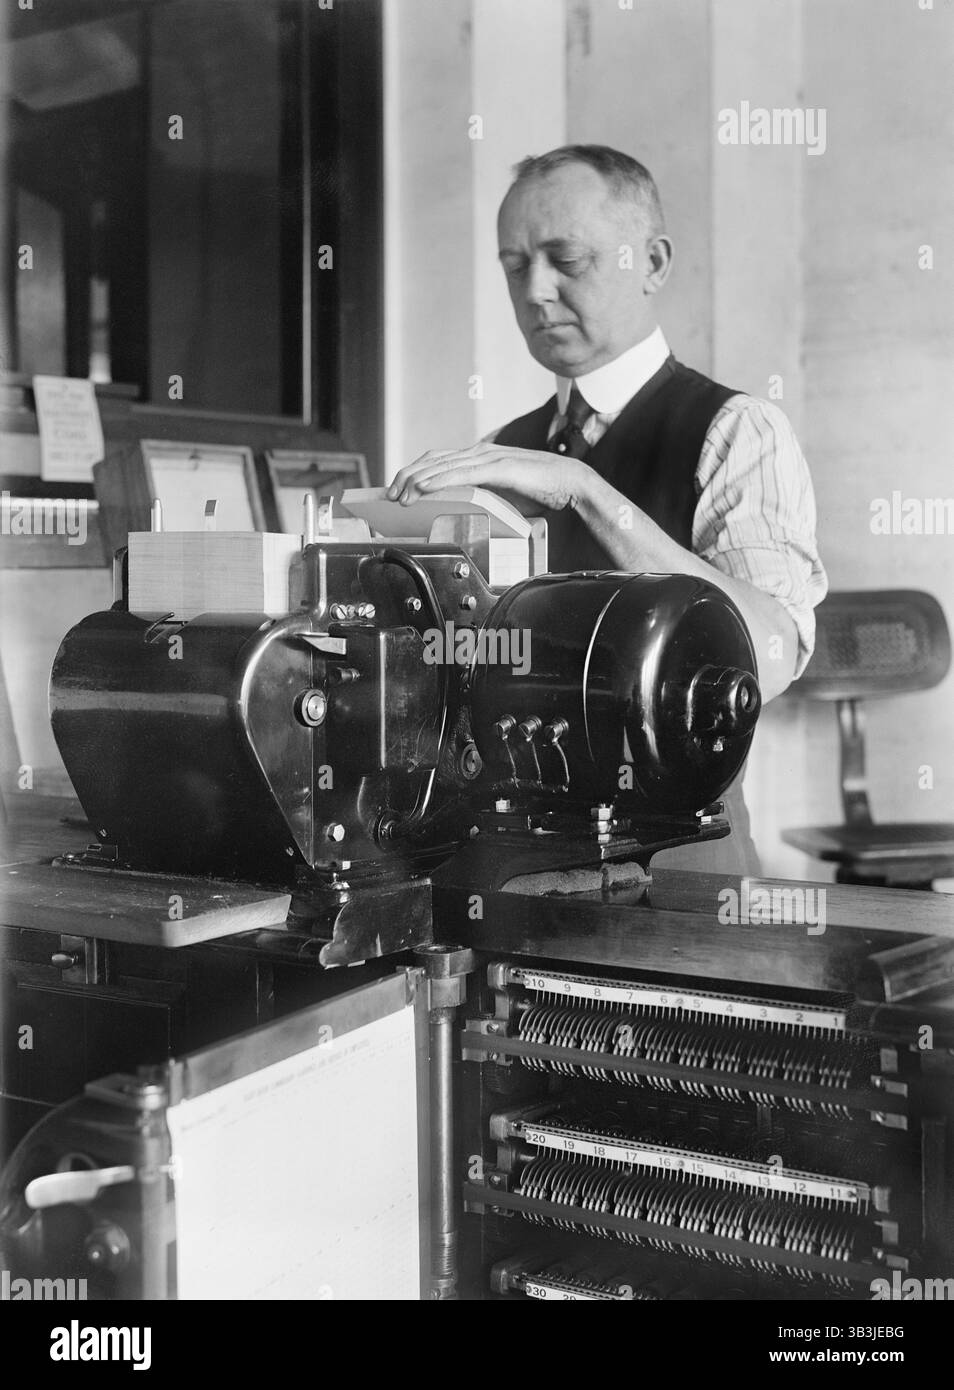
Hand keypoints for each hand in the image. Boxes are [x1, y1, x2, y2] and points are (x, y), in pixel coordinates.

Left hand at [386, 443, 585, 513]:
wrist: (571, 483)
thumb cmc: (541, 490)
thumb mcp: (503, 494)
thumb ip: (484, 495)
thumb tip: (466, 509)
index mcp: (481, 457)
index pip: (439, 460)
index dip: (416, 471)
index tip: (400, 488)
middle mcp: (480, 452)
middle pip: (434, 459)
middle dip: (408, 475)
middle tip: (390, 493)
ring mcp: (488, 458)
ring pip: (442, 465)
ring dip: (417, 480)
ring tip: (400, 494)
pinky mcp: (497, 468)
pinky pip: (461, 474)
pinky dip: (438, 481)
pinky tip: (424, 489)